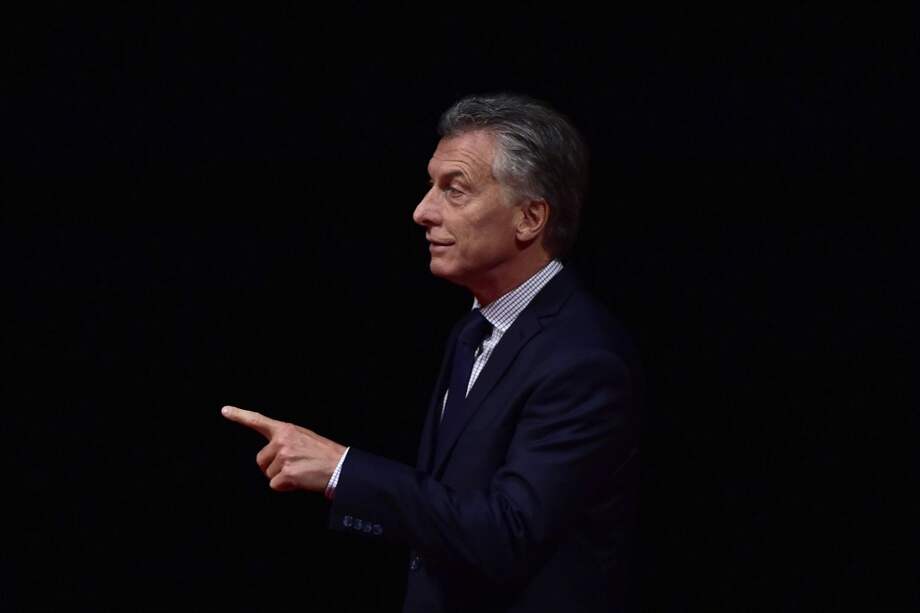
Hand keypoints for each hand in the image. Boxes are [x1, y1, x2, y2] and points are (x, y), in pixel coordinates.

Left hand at [221, 405, 346, 492]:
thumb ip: (285, 441)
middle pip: (261, 461)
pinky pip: (275, 485)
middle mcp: (282, 441)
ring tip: (301, 471)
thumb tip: (272, 453)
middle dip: (273, 467)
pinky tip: (300, 480)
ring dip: (282, 477)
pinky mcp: (287, 474)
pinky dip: (286, 487)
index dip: (240, 415)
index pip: (258, 420)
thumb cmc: (324, 454)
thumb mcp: (304, 437)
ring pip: (268, 474)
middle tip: (294, 466)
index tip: (224, 410)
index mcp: (286, 429)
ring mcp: (284, 457)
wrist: (341, 467)